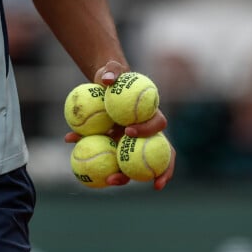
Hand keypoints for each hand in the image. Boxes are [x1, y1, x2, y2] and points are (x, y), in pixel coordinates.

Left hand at [64, 62, 175, 189]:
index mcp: (151, 114)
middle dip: (159, 170)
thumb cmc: (113, 76)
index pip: (158, 124)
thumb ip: (111, 71)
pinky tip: (91, 176)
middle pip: (159, 154)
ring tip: (111, 182)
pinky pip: (114, 161)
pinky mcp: (119, 149)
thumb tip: (107, 79)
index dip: (147, 129)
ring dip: (126, 176)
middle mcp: (148, 133)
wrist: (104, 86)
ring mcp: (134, 143)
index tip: (128, 131)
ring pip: (137, 164)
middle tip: (149, 181)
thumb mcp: (111, 70)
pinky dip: (104, 168)